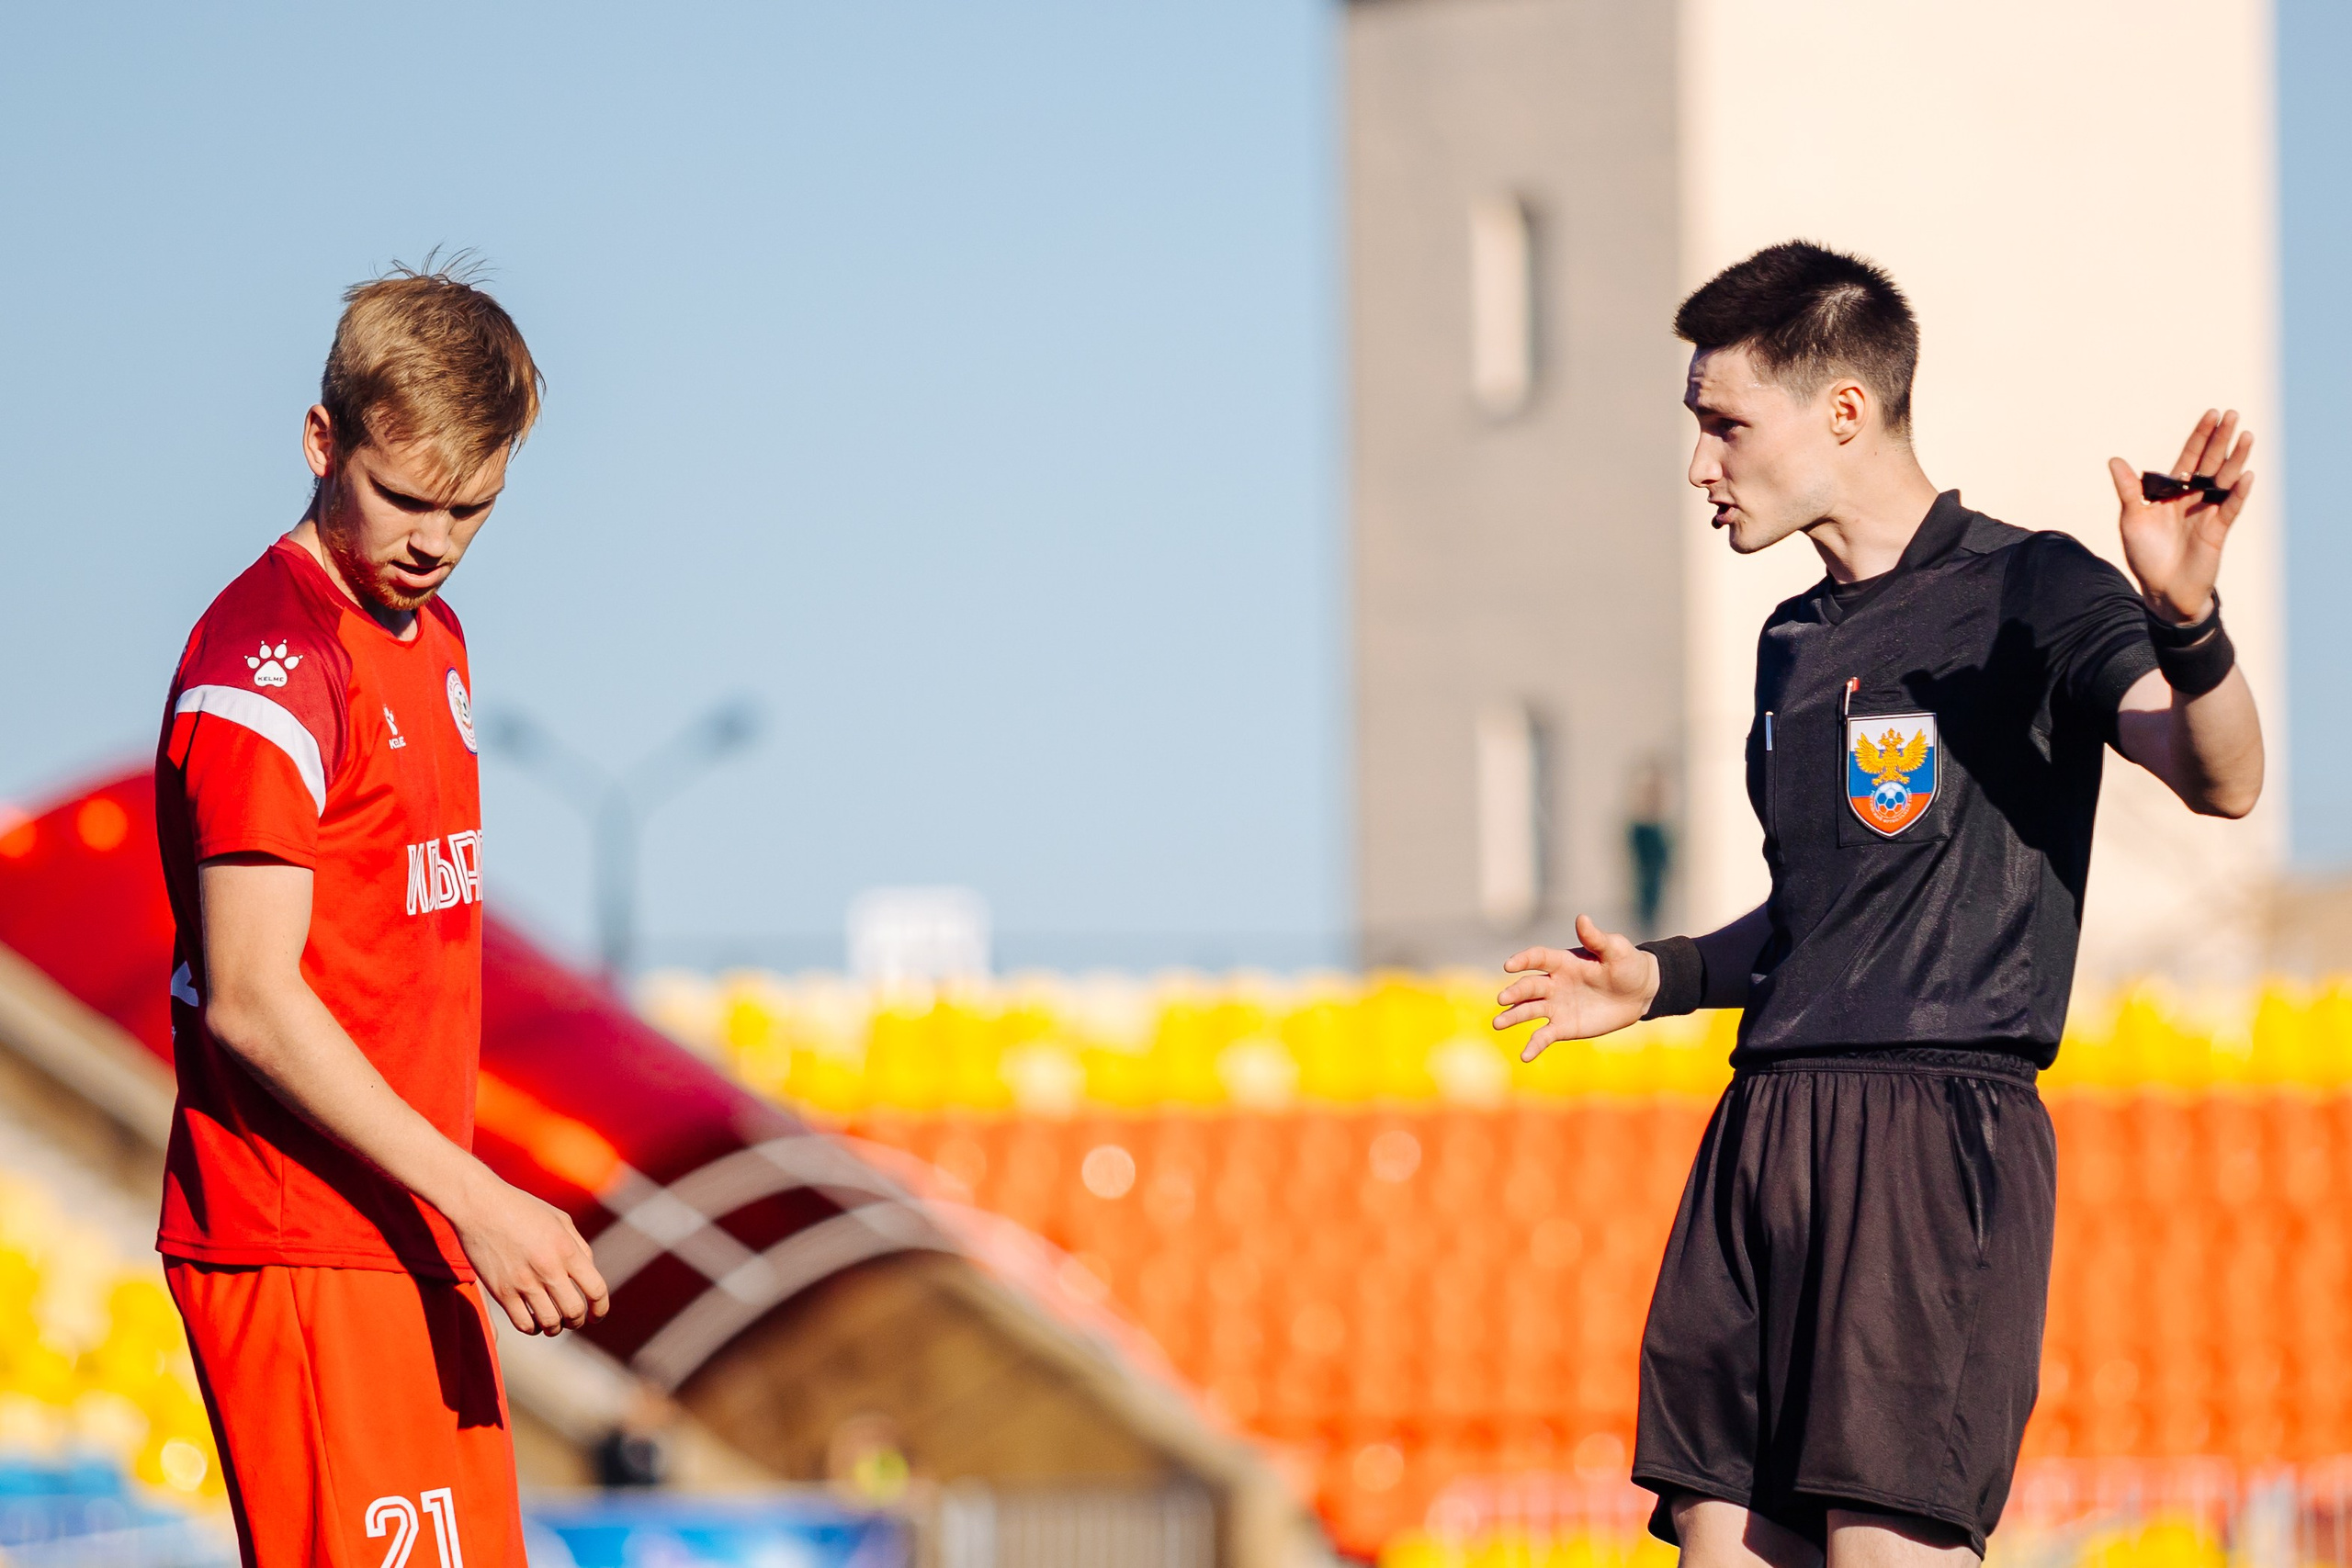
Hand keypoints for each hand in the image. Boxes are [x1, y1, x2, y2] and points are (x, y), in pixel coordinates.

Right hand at [448, 1169, 611, 1335]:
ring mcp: (524, 1282)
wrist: (480, 1206)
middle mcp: (548, 1269)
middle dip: (578, 1320)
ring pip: (550, 1323)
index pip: (596, 1290)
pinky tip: (534, 1321)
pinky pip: (523, 1324)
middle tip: (575, 1319)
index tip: (597, 1315)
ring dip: (556, 1328)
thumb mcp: (560, 1219)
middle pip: (574, 1311)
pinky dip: (533, 1328)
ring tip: (554, 1323)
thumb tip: (589, 1273)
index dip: (601, 1308)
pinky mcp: (501, 1292)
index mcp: (566, 1249)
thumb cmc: (523, 1209)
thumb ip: (579, 1247)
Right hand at [1493, 914, 1658, 1061]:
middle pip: (1529, 986)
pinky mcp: (1563, 1026)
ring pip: (1528, 1010)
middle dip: (1515, 992)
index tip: (1509, 966)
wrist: (1639, 994)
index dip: (1523, 960)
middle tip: (1502, 999)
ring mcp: (1556, 1006)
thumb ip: (1597, 939)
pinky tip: (1524, 1056)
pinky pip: (1544, 1036)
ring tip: (1497, 1024)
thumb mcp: (1616, 951)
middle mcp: (1554, 983)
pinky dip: (1533, 1045)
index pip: (1538, 958)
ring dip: (1512, 1016)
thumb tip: (1581, 918)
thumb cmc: (1628, 966)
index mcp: (1563, 962)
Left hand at [2109, 409, 2253, 624]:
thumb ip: (2128, 489)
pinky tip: (2246, 476)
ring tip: (2246, 435)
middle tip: (2232, 414)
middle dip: (2221, 438)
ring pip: (2225, 480)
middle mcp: (2194, 497)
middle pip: (2211, 462)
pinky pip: (2230, 508)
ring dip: (2235, 459)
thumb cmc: (2145, 554)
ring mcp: (2208, 512)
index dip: (2200, 436)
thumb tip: (2115, 459)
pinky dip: (2238, 493)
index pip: (2190, 457)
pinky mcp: (2218, 530)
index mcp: (2173, 492)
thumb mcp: (2132, 518)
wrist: (2161, 590)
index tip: (2211, 413)